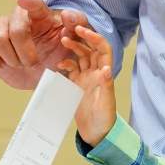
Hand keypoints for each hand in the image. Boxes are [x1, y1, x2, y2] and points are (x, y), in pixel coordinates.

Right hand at [0, 0, 89, 89]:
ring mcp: (0, 30)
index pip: (34, 3)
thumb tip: (67, 15)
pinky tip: (2, 64)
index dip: (29, 2)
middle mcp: (17, 18)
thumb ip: (77, 26)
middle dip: (24, 48)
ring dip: (11, 57)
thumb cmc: (60, 53)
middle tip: (32, 62)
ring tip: (20, 64)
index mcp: (40, 15)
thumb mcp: (75, 41)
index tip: (23, 0)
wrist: (45, 73)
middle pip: (14, 27)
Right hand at [57, 26, 116, 145]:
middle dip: (81, 38)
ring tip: (63, 41)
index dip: (94, 38)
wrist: (96, 133)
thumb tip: (106, 69)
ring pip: (80, 57)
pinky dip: (66, 64)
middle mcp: (97, 73)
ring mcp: (86, 78)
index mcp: (105, 74)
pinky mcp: (77, 85)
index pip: (102, 49)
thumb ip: (105, 86)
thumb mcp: (105, 103)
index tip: (81, 30)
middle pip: (90, 50)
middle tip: (68, 30)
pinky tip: (59, 64)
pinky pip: (71, 70)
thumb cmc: (104, 120)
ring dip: (73, 48)